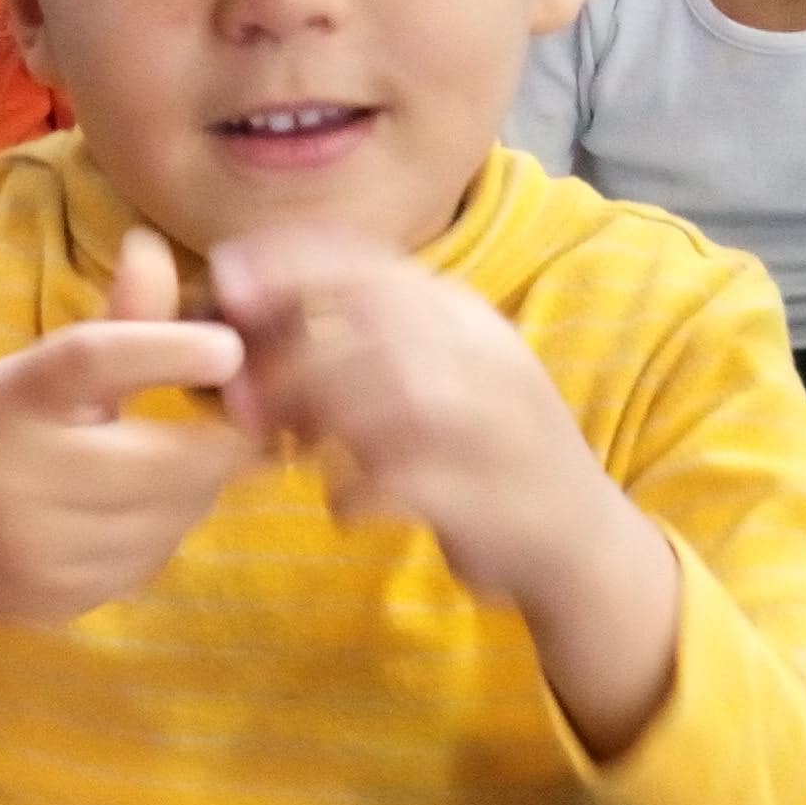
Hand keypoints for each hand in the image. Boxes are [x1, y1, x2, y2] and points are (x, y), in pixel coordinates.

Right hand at [0, 226, 249, 626]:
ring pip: (172, 514)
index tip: (228, 347)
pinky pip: (155, 556)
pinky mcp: (63, 596)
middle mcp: (16, 473)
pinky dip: (168, 528)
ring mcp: (39, 546)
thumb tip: (154, 246)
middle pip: (162, 458)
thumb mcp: (36, 376)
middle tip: (235, 416)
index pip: (91, 361)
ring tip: (172, 461)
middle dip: (219, 439)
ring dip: (198, 486)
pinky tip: (139, 511)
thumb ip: (113, 325)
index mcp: (9, 399)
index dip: (167, 350)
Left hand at [204, 225, 596, 601]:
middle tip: (242, 400)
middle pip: (370, 323)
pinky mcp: (487, 497)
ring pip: (384, 395)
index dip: (289, 261)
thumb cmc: (482, 455)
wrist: (580, 543)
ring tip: (292, 455)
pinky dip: (352, 496)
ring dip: (318, 423)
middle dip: (289, 353)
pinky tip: (343, 509)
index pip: (369, 261)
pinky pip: (397, 483)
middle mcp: (482, 355)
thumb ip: (360, 344)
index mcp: (464, 316)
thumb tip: (250, 318)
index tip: (225, 276)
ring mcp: (491, 424)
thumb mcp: (433, 377)